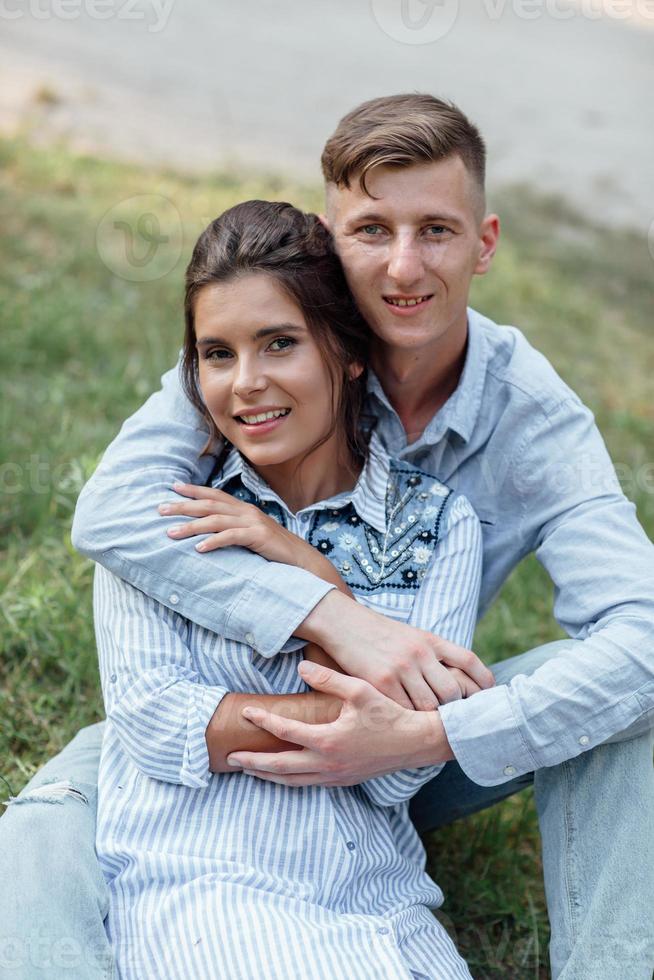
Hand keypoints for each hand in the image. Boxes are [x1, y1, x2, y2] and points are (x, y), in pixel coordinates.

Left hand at [158, 482, 317, 568]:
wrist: (304, 561)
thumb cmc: (276, 551)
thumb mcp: (253, 535)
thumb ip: (235, 530)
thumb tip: (212, 534)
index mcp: (244, 509)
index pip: (214, 494)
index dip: (193, 490)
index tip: (172, 487)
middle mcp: (247, 511)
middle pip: (209, 504)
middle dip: (183, 506)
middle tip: (160, 509)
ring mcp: (253, 523)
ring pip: (215, 520)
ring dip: (190, 526)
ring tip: (170, 532)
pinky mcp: (258, 537)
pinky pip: (231, 537)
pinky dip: (213, 541)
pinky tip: (197, 548)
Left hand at [226, 660, 454, 786]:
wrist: (417, 742)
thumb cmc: (389, 713)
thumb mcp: (359, 689)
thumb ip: (327, 679)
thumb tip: (299, 669)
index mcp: (328, 740)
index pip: (285, 731)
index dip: (262, 719)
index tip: (245, 711)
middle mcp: (328, 764)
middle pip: (279, 767)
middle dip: (252, 762)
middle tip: (229, 757)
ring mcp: (336, 776)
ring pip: (292, 781)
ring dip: (267, 775)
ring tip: (248, 769)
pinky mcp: (344, 781)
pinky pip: (308, 784)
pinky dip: (289, 780)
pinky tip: (282, 775)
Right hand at [299, 590, 494, 710]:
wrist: (343, 623)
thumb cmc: (379, 634)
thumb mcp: (412, 635)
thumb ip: (434, 654)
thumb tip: (459, 679)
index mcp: (431, 640)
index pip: (468, 660)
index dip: (483, 681)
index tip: (488, 697)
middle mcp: (420, 653)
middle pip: (452, 691)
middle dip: (454, 709)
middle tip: (453, 721)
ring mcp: (401, 668)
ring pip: (429, 705)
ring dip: (430, 718)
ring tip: (430, 727)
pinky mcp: (380, 681)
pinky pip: (403, 709)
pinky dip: (407, 718)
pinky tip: (405, 722)